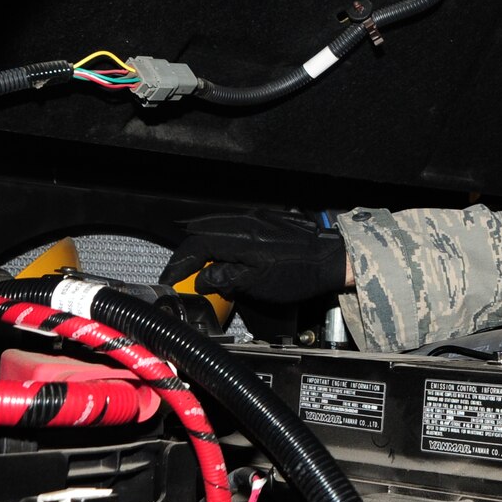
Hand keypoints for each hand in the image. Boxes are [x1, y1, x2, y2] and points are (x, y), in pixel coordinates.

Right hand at [159, 210, 348, 305]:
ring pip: (216, 225)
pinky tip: (219, 250)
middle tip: (178, 273)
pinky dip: (218, 237)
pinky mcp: (266, 220)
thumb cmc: (300, 272)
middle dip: (186, 253)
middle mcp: (245, 221)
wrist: (331, 258)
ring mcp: (256, 218)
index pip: (197, 247)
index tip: (169, 280)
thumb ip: (226, 278)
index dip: (179, 265)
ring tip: (193, 263)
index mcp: (239, 237)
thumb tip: (202, 278)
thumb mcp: (259, 283)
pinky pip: (232, 224)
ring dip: (200, 243)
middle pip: (202, 231)